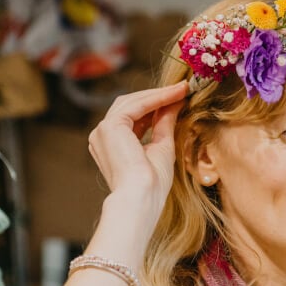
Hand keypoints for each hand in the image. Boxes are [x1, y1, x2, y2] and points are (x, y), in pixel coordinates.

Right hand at [88, 82, 186, 212]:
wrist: (142, 197)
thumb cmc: (152, 184)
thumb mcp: (162, 147)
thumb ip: (164, 124)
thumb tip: (175, 103)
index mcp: (111, 145)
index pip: (133, 117)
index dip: (155, 106)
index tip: (178, 97)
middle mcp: (102, 136)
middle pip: (130, 105)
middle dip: (156, 97)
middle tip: (181, 89)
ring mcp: (103, 130)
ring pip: (132, 102)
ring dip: (159, 95)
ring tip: (182, 90)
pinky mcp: (110, 126)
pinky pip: (137, 105)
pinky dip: (157, 98)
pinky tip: (175, 95)